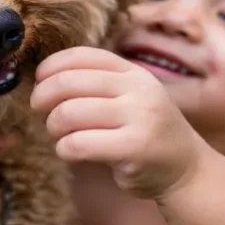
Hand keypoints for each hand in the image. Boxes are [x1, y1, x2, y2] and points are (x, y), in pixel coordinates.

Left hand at [30, 47, 208, 200]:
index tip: (39, 80)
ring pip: (69, 114)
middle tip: (40, 111)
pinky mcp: (133, 148)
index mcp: (132, 72)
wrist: (185, 168)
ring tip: (60, 135)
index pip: (82, 56)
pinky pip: (78, 144)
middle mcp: (137, 89)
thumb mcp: (128, 96)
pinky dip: (64, 149)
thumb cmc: (144, 130)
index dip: (52, 66)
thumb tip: (44, 78)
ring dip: (53, 126)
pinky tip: (70, 152)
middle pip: (69, 83)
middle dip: (43, 97)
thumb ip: (96, 83)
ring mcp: (138, 117)